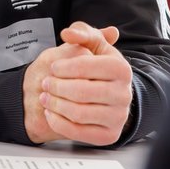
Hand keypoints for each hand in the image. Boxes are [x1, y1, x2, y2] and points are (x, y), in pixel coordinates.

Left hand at [23, 22, 132, 145]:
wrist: (105, 94)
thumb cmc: (95, 65)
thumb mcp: (91, 43)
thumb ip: (80, 32)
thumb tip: (67, 33)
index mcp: (121, 68)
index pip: (86, 66)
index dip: (64, 66)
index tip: (53, 67)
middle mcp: (124, 94)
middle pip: (81, 92)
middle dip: (56, 86)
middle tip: (45, 83)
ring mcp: (119, 117)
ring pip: (79, 113)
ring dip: (55, 105)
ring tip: (45, 97)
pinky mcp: (110, 135)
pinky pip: (80, 133)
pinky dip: (59, 123)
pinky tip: (50, 113)